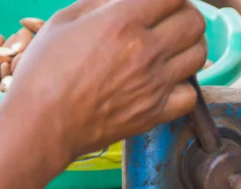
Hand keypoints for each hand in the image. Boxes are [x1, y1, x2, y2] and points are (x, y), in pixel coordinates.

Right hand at [5, 0, 206, 160]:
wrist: (41, 123)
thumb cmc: (43, 72)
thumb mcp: (64, 20)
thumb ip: (101, 2)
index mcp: (122, 22)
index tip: (163, 1)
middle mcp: (145, 52)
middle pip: (195, 22)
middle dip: (185, 15)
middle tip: (169, 20)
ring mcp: (154, 85)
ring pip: (199, 55)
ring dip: (189, 47)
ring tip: (171, 49)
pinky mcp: (154, 114)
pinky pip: (191, 95)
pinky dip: (184, 86)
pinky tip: (167, 83)